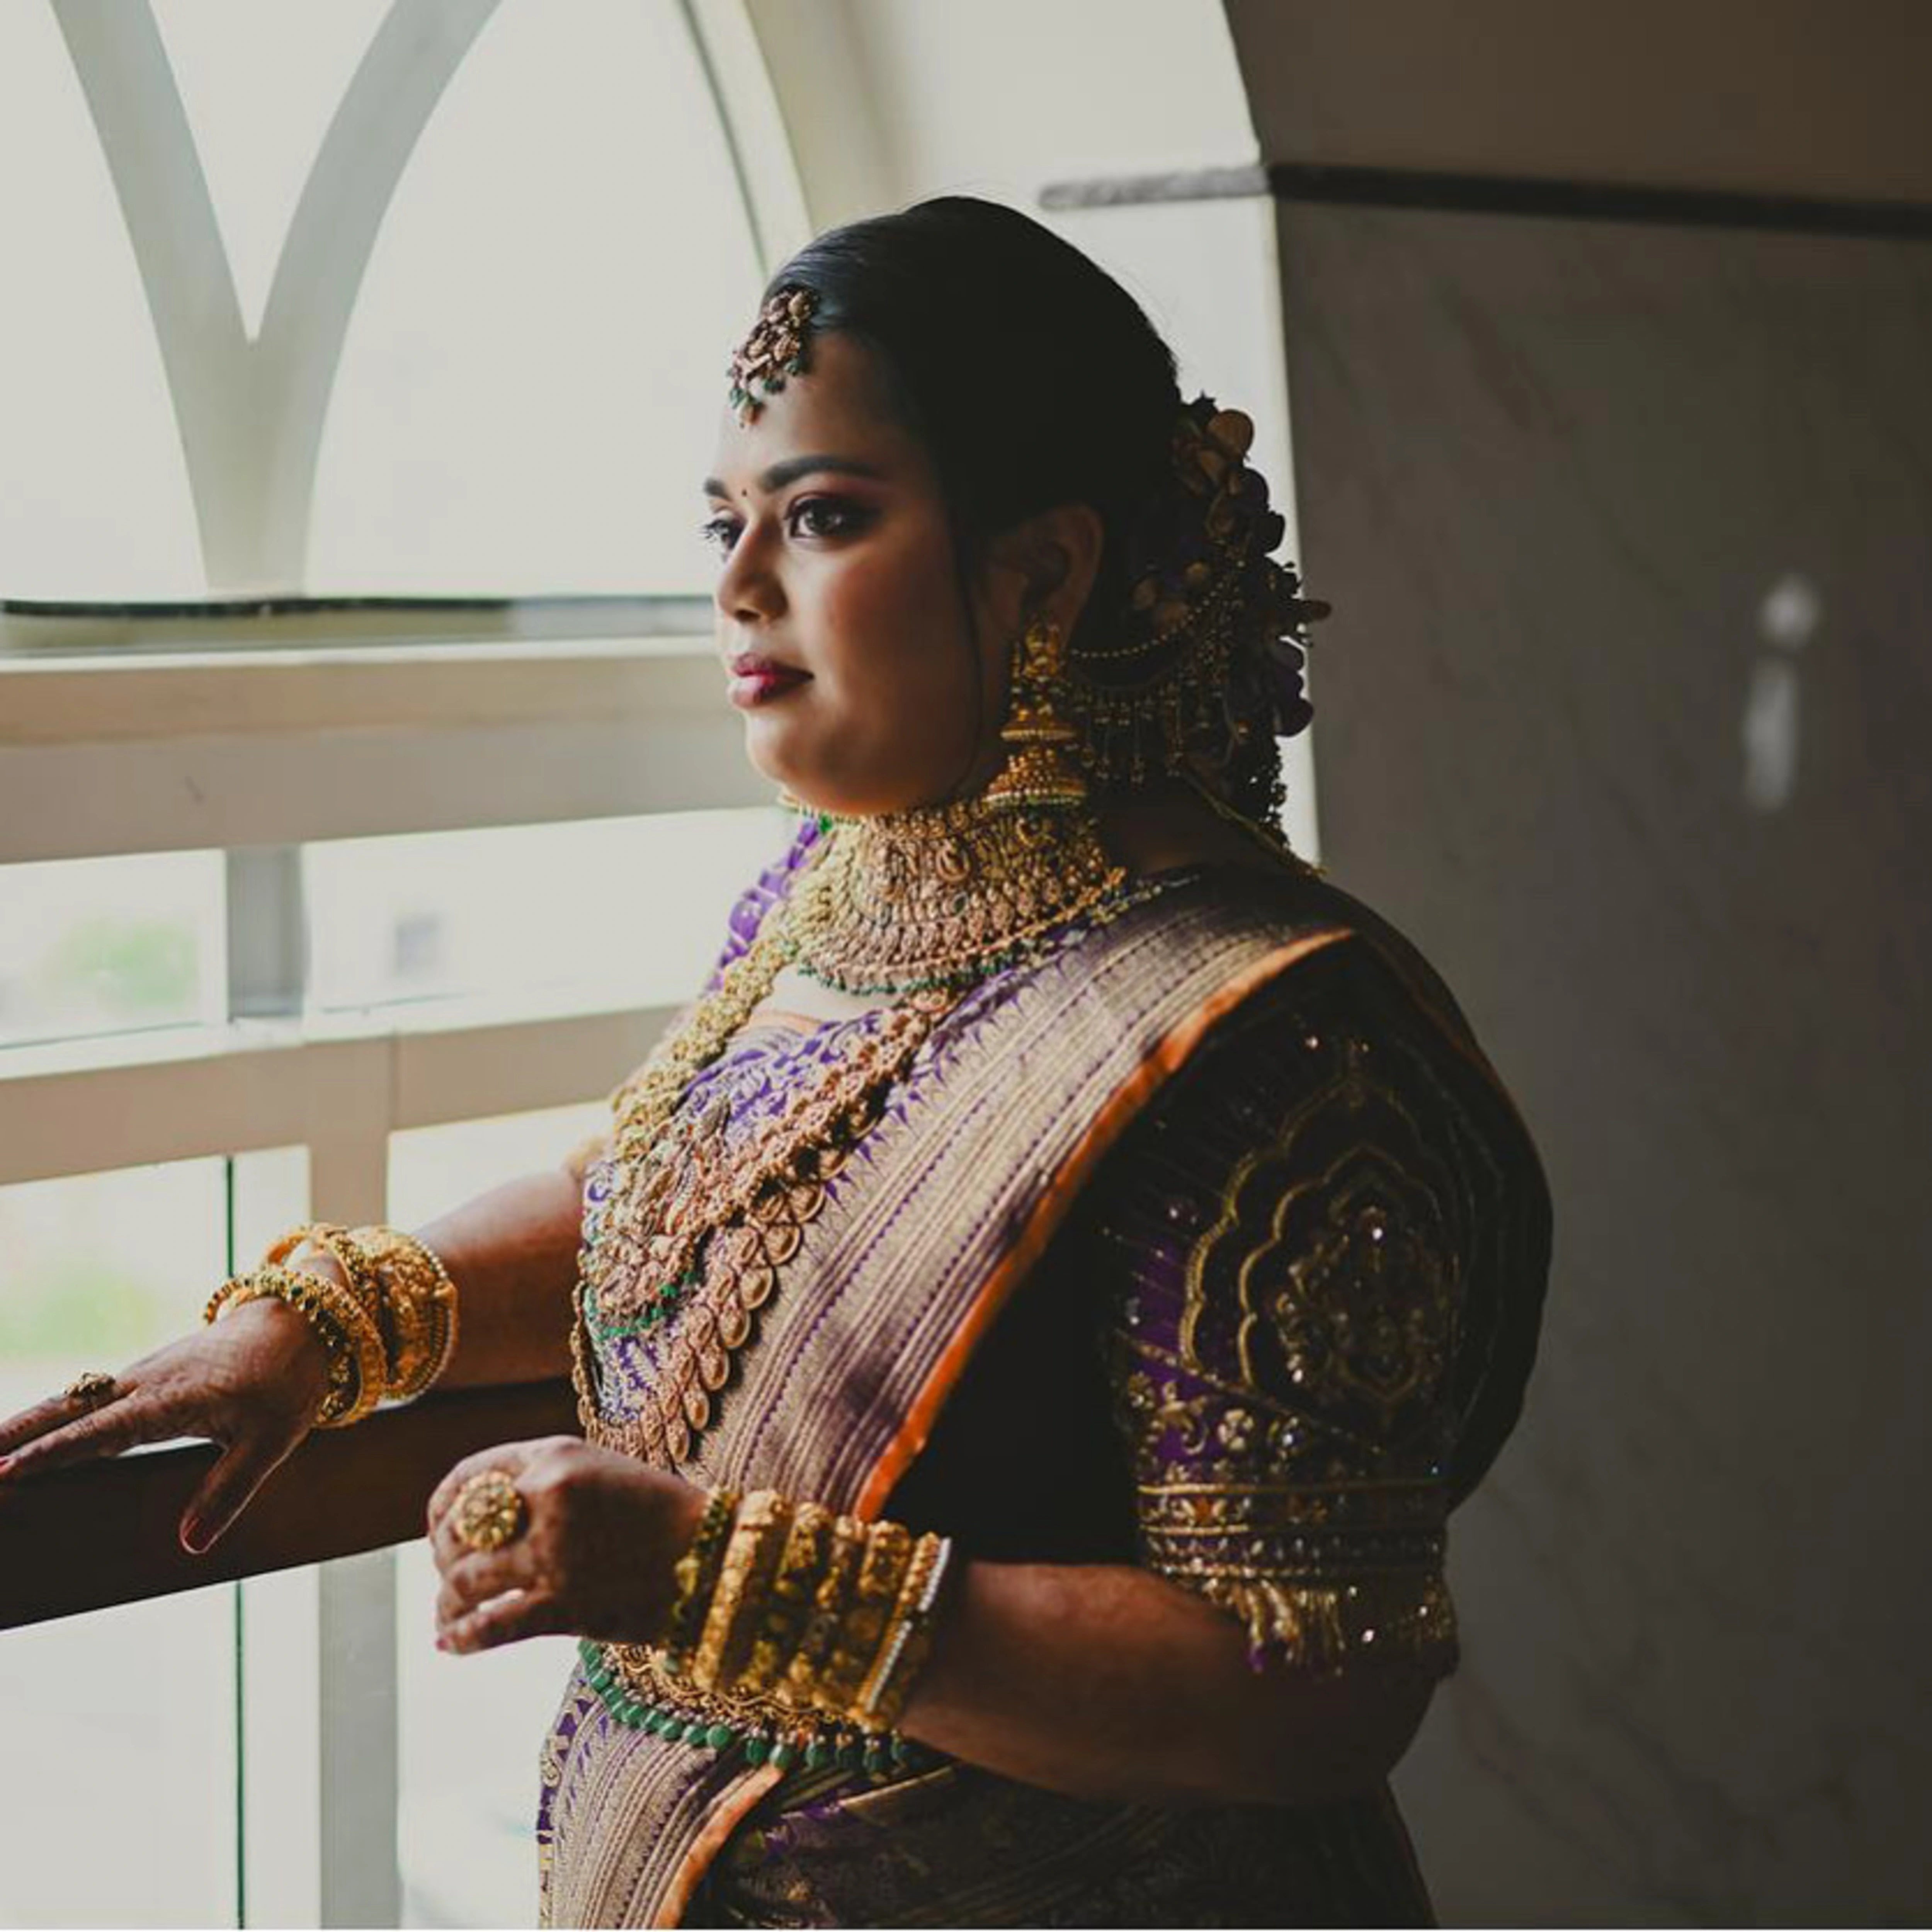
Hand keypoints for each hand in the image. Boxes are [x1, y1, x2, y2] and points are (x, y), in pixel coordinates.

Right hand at [0, 1294, 336, 1552]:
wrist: (305, 1318)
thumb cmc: (289, 1379)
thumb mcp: (270, 1442)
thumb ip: (229, 1492)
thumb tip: (189, 1544)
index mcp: (169, 1400)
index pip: (95, 1434)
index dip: (47, 1455)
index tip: (1, 1472)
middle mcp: (146, 1383)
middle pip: (68, 1410)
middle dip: (16, 1434)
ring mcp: (147, 1373)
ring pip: (77, 1399)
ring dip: (32, 1422)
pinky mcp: (154, 1372)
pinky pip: (96, 1395)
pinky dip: (62, 1413)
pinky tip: (44, 1433)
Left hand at [425, 1436, 705, 1654]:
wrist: (716, 1557)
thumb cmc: (658, 1515)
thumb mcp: (599, 1471)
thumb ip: (542, 1482)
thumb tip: (477, 1516)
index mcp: (556, 1455)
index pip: (469, 1476)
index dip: (442, 1507)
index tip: (440, 1529)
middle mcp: (548, 1496)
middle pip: (459, 1530)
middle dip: (443, 1558)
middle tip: (449, 1577)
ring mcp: (554, 1552)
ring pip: (465, 1579)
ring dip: (448, 1602)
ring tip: (447, 1616)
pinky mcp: (563, 1604)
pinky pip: (490, 1625)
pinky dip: (461, 1638)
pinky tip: (450, 1644)